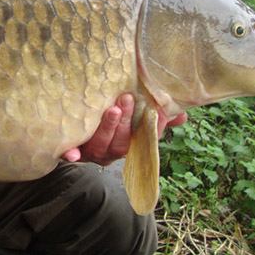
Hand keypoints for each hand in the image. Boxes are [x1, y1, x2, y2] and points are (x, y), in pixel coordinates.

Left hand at [61, 94, 187, 165]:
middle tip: (127, 99)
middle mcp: (110, 152)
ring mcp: (90, 153)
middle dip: (126, 123)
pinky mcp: (71, 151)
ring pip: (100, 146)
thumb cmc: (109, 122)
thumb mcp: (133, 117)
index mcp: (127, 144)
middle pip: (121, 143)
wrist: (72, 131)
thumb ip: (157, 116)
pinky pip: (71, 155)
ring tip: (112, 110)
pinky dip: (72, 154)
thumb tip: (183, 114)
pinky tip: (71, 153)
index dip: (150, 129)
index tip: (156, 110)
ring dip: (107, 129)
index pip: (142, 140)